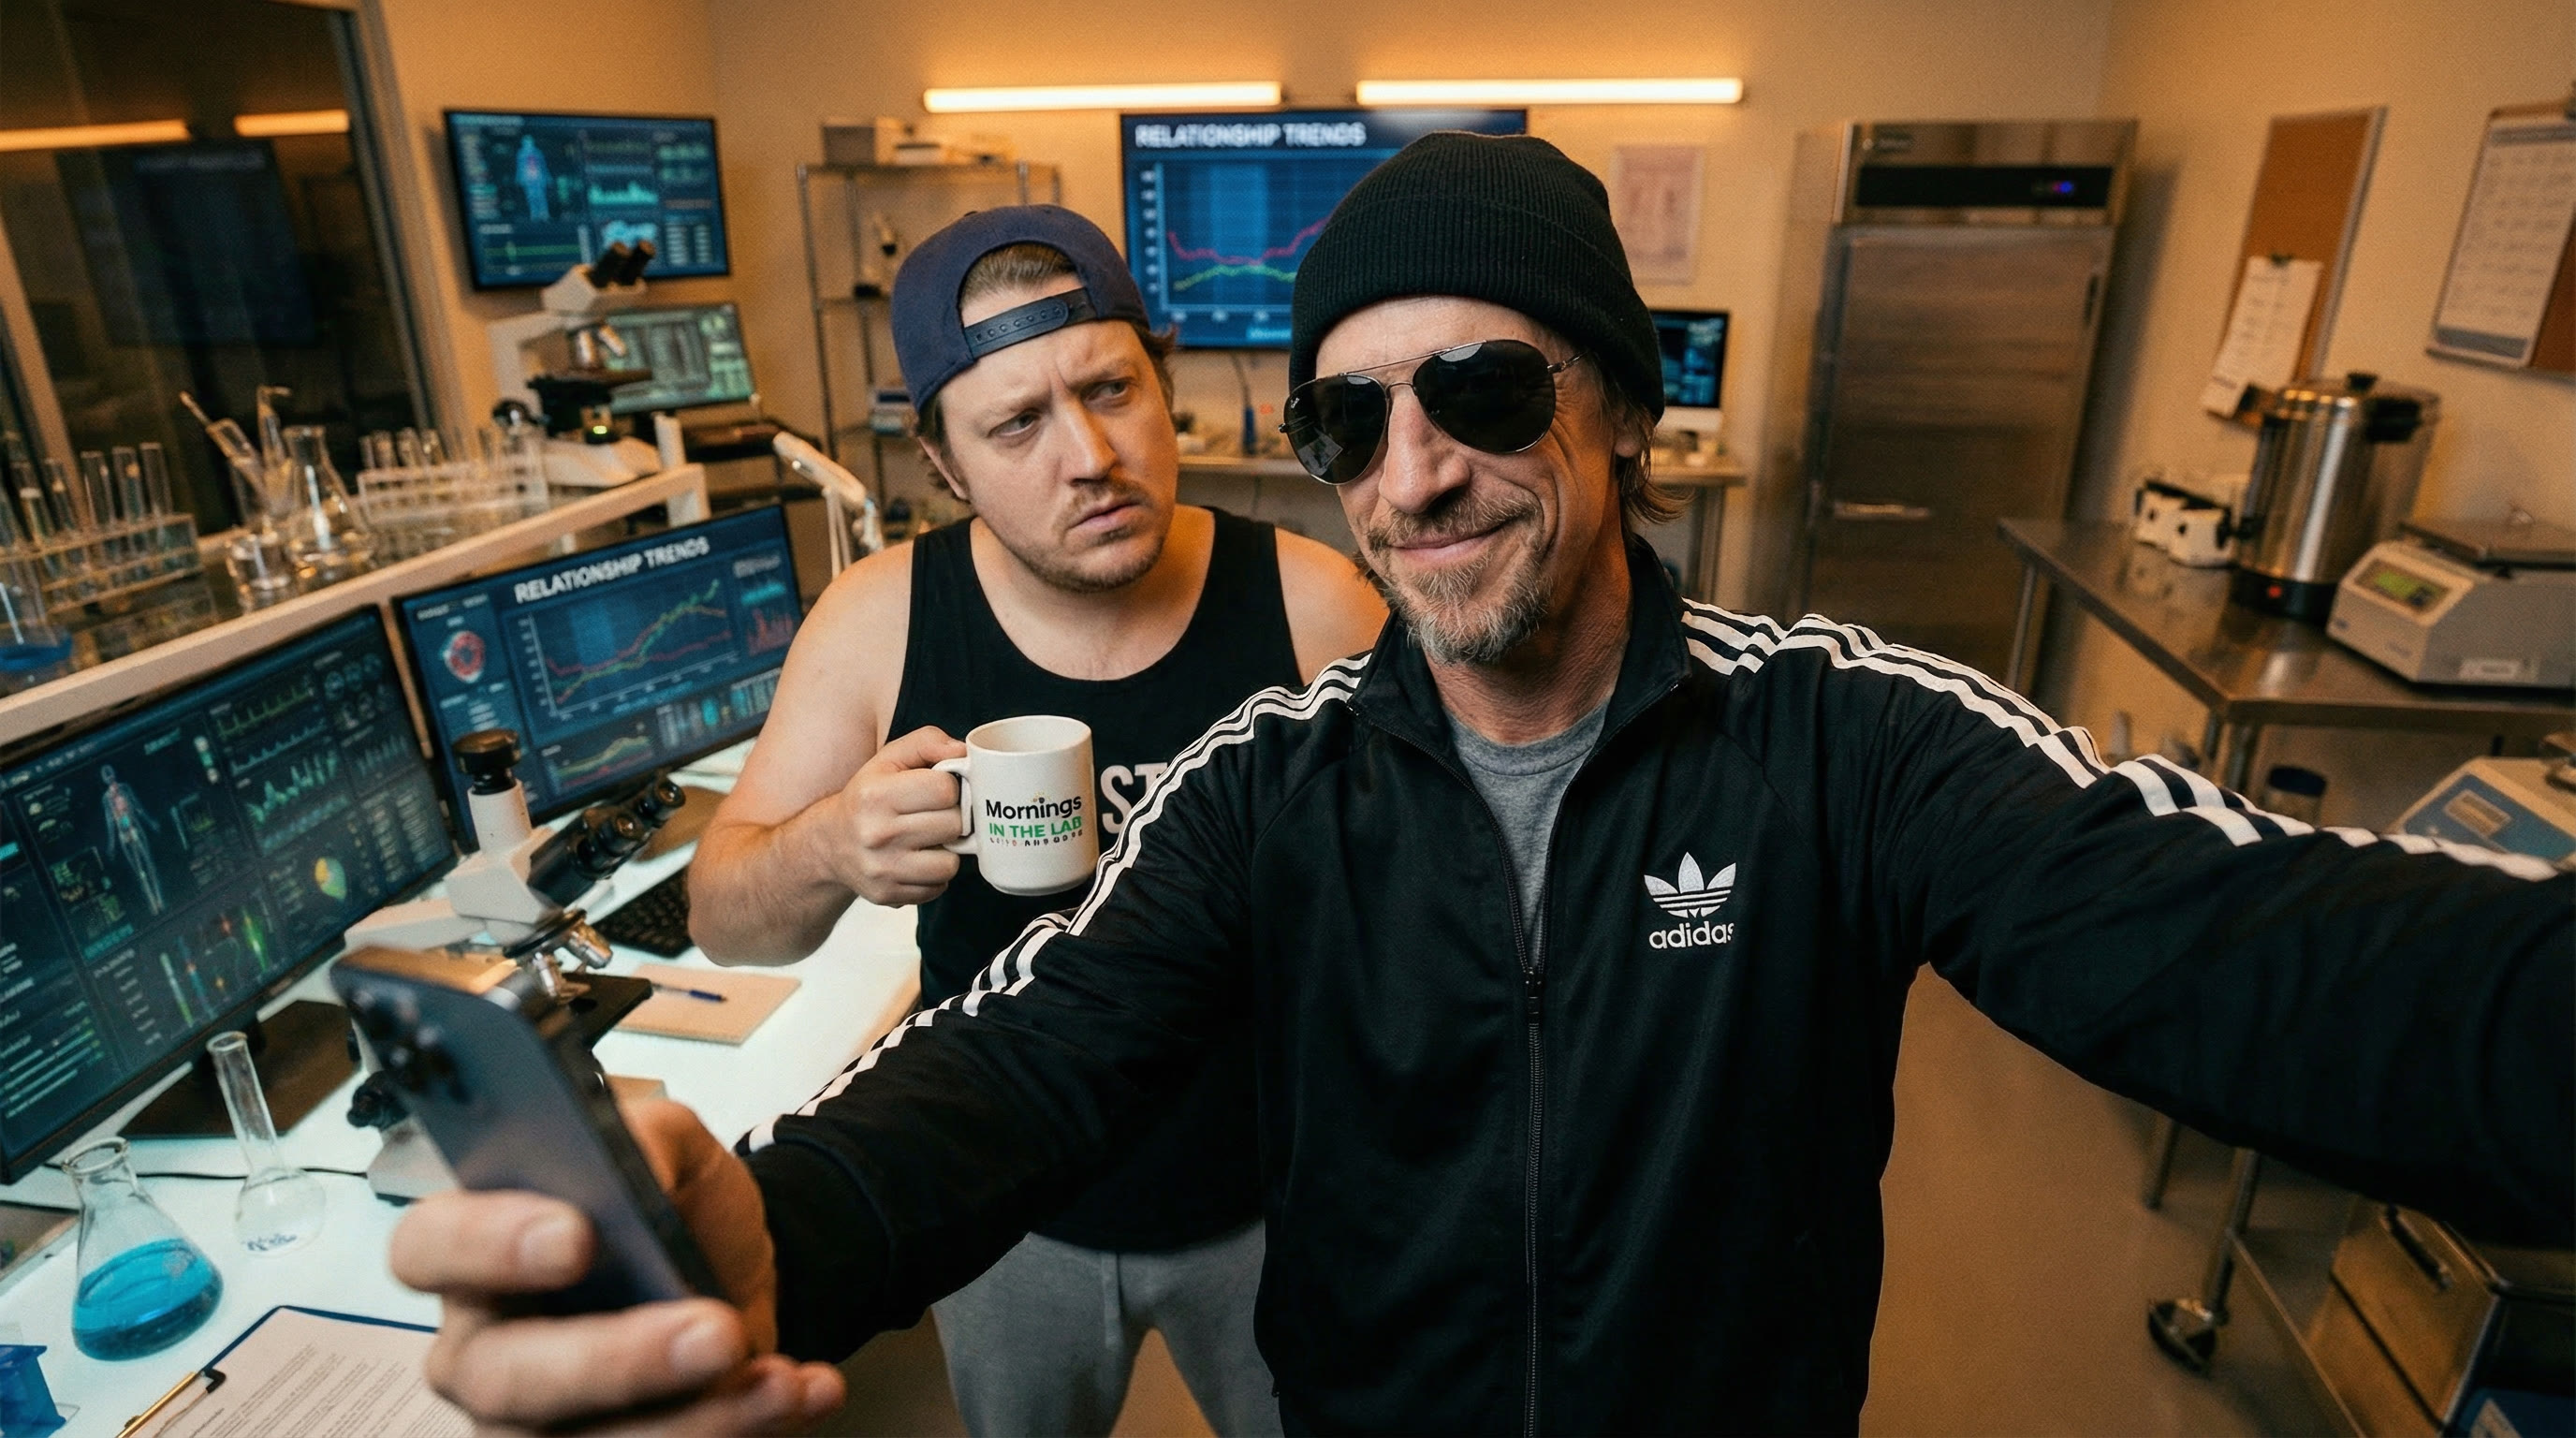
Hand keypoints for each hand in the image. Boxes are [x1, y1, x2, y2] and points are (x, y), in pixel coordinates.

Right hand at [389, 1099, 844, 1433]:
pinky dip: (738, 1428)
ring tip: (775, 1378)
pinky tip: (794, 1390)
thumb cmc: (673, 1208)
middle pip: (506, 1377)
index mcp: (473, 1248)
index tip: (576, 1236)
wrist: (735, 1270)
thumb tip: (638, 1168)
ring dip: (697, 1417)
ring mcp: (532, 1422)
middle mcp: (485, 1346)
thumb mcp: (670, 1143)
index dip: (488, 1245)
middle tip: (712, 1331)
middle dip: (617, 1360)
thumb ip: (646, 1137)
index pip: (430, 1248)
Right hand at [834, 725, 970, 906]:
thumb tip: (963, 752)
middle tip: (934, 815)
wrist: (831, 843)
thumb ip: (927, 742)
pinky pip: (938, 888)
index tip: (938, 790)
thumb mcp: (889, 759)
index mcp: (876, 794)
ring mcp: (881, 869)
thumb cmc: (869, 797)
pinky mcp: (887, 895)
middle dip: (951, 817)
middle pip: (953, 825)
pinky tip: (917, 860)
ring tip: (928, 839)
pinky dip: (934, 875)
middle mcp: (876, 834)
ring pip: (950, 863)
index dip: (950, 787)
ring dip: (946, 850)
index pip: (945, 789)